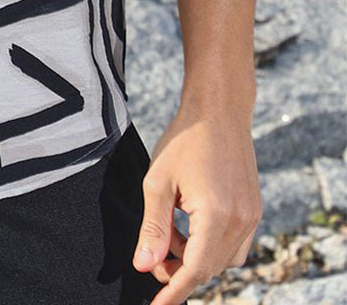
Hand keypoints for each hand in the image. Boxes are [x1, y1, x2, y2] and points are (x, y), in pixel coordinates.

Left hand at [132, 104, 262, 303]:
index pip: (194, 271)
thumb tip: (142, 267)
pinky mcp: (254, 210)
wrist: (218, 110)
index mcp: (217, 216)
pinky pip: (234, 245)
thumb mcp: (158, 182)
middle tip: (151, 257)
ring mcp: (252, 217)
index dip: (173, 291)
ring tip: (167, 233)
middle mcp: (241, 222)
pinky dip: (209, 246)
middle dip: (178, 271)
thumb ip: (152, 228)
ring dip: (193, 258)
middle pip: (208, 268)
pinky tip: (188, 226)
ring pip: (222, 260)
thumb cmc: (184, 139)